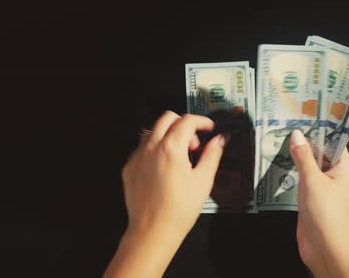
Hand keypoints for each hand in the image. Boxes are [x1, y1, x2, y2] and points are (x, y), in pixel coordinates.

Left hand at [104, 111, 225, 277]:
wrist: (153, 231)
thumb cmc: (178, 210)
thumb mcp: (203, 180)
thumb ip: (212, 154)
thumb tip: (219, 140)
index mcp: (171, 148)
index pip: (187, 120)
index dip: (202, 121)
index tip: (209, 128)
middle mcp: (151, 147)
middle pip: (167, 118)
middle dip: (184, 124)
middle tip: (194, 143)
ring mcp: (137, 157)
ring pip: (152, 131)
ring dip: (168, 135)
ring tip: (180, 156)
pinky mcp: (129, 168)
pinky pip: (142, 148)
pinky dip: (155, 149)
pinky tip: (164, 168)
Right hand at [290, 130, 348, 277]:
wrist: (325, 247)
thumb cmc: (326, 214)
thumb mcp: (313, 180)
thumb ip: (303, 156)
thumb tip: (297, 135)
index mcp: (344, 167)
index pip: (334, 140)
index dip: (320, 127)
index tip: (304, 113)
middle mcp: (335, 174)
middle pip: (320, 151)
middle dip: (305, 140)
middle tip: (286, 123)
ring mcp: (323, 186)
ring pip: (310, 164)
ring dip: (297, 155)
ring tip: (279, 137)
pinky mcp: (311, 196)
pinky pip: (302, 178)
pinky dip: (293, 170)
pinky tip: (279, 161)